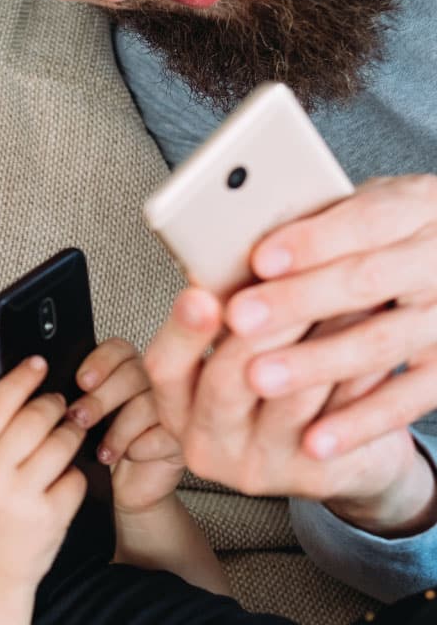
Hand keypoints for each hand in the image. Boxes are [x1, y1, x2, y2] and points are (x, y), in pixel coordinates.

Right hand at [0, 356, 86, 604]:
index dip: (22, 376)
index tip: (38, 362)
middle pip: (35, 417)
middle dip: (53, 403)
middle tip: (57, 402)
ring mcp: (21, 498)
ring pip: (61, 442)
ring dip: (70, 431)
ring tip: (68, 430)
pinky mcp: (50, 518)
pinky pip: (74, 476)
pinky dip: (74, 470)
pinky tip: (64, 472)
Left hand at [66, 338, 184, 513]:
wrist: (121, 488)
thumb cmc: (98, 450)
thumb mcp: (81, 418)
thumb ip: (76, 396)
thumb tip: (56, 388)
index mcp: (125, 368)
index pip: (118, 349)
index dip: (100, 361)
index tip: (81, 381)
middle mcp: (151, 383)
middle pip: (132, 373)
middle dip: (100, 399)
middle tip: (80, 419)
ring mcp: (171, 409)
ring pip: (147, 404)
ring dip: (118, 430)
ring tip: (102, 450)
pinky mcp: (181, 438)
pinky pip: (164, 434)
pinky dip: (140, 447)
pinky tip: (128, 456)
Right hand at [143, 289, 425, 525]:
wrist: (329, 457)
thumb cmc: (274, 392)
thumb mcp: (229, 362)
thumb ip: (222, 323)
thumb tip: (224, 254)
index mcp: (176, 411)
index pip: (165, 368)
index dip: (182, 330)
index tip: (200, 294)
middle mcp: (208, 445)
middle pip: (228, 380)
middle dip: (264, 322)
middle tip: (294, 276)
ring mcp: (260, 467)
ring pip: (292, 394)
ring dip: (320, 334)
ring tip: (344, 290)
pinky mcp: (313, 476)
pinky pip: (338, 413)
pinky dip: (358, 367)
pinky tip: (370, 332)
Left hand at [225, 176, 436, 458]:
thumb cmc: (379, 238)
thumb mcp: (358, 212)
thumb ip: (312, 223)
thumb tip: (234, 247)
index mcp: (416, 208)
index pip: (364, 220)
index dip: (311, 241)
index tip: (258, 259)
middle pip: (365, 280)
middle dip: (297, 301)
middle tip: (239, 317)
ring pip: (381, 343)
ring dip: (315, 363)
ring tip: (258, 377)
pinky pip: (410, 400)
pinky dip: (361, 422)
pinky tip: (315, 441)